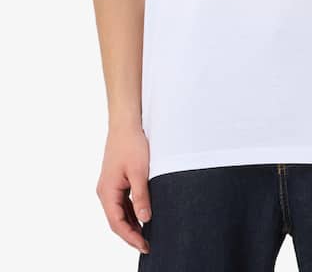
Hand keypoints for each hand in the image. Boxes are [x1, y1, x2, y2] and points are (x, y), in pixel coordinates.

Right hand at [96, 125, 150, 253]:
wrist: (126, 124)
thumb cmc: (131, 144)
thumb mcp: (140, 172)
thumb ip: (141, 197)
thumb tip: (145, 220)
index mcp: (107, 191)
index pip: (117, 222)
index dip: (130, 237)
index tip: (144, 246)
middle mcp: (105, 191)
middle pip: (117, 220)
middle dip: (131, 234)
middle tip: (148, 244)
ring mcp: (110, 186)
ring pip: (120, 212)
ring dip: (132, 224)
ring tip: (147, 234)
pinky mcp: (116, 180)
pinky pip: (122, 202)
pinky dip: (132, 211)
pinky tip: (143, 216)